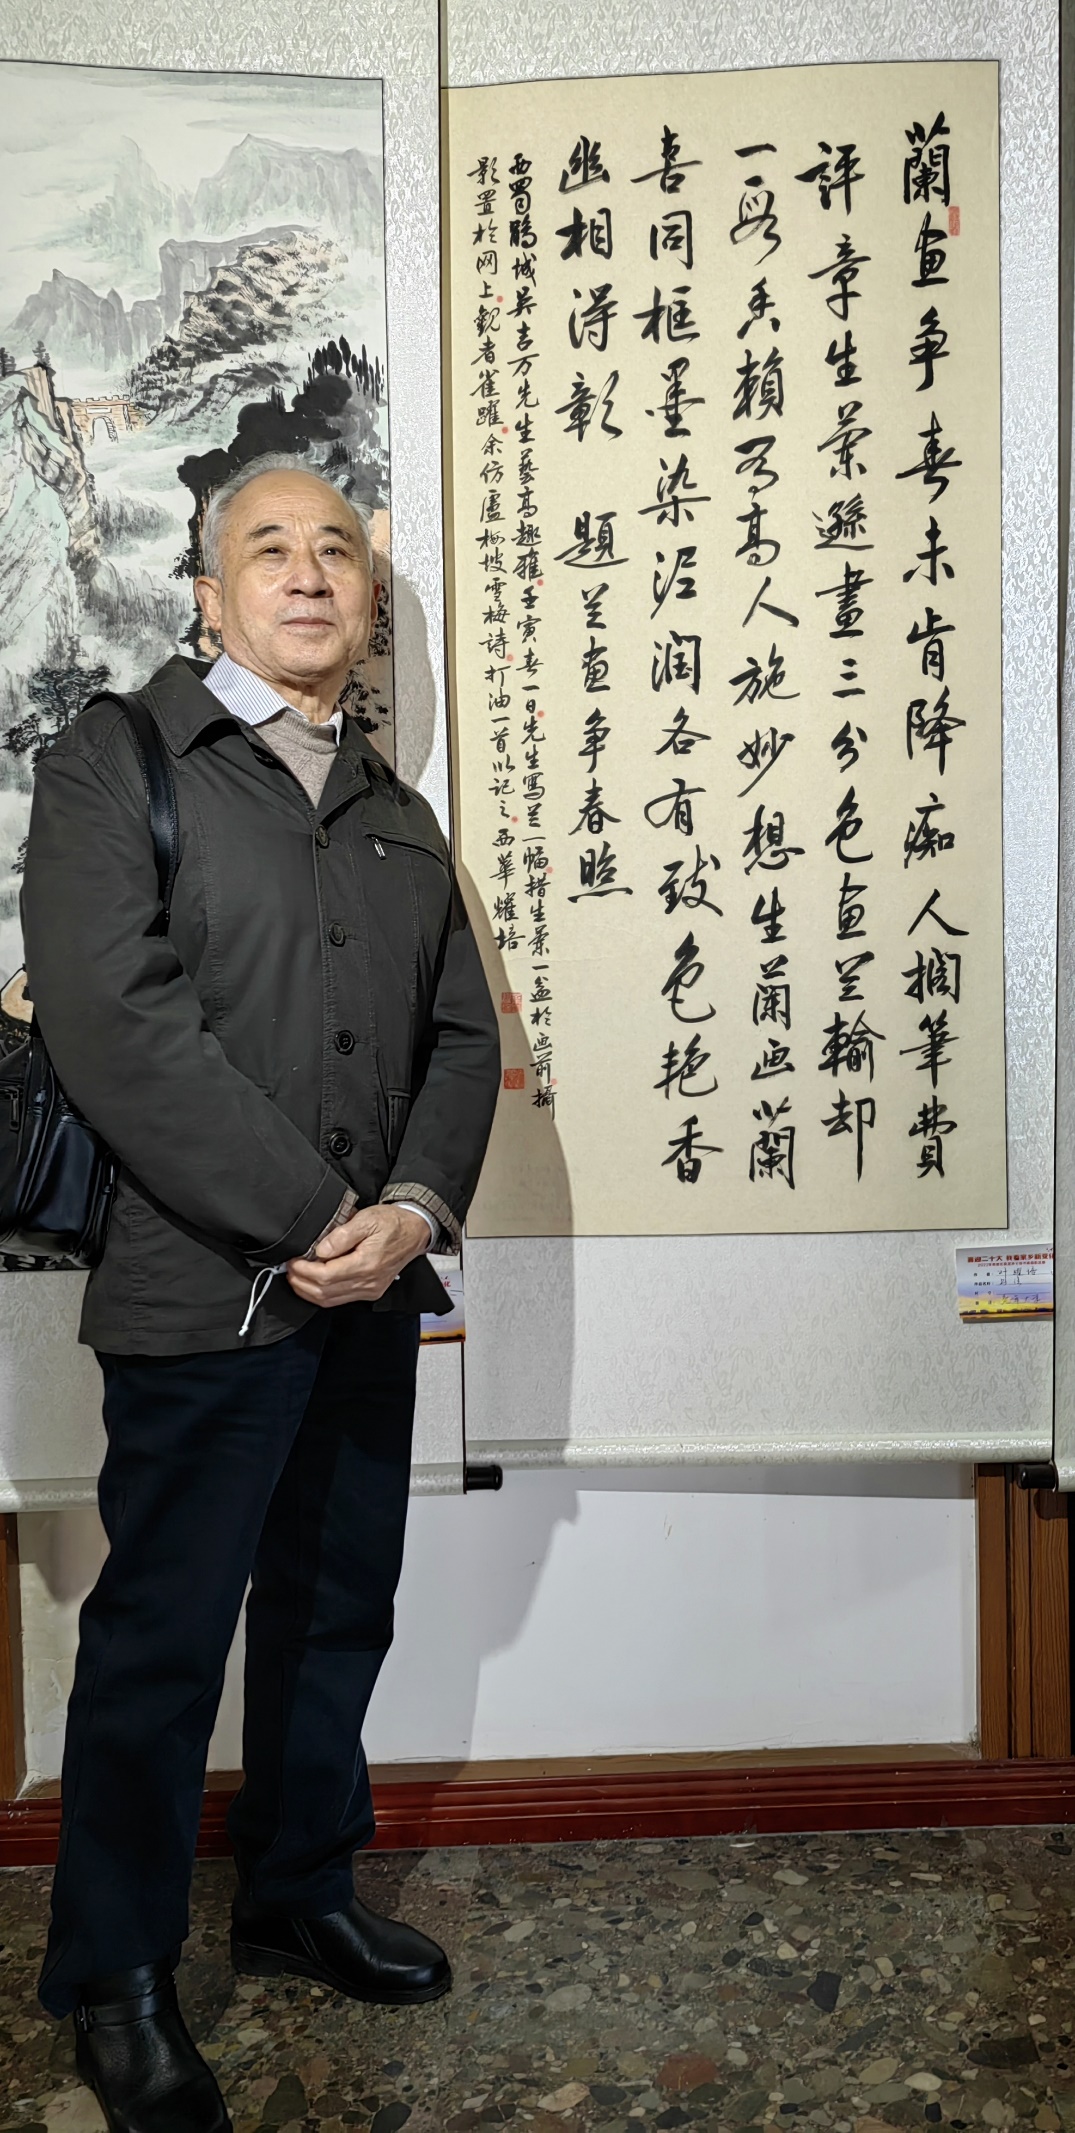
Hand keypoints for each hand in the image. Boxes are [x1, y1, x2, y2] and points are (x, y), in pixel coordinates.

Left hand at [286, 1204, 429, 1307]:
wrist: (415, 1231)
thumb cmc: (392, 1223)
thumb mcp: (366, 1219)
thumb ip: (341, 1235)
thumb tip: (320, 1250)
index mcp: (367, 1264)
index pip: (325, 1276)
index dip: (304, 1270)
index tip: (293, 1260)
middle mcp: (368, 1282)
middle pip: (325, 1292)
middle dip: (301, 1282)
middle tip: (289, 1270)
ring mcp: (370, 1290)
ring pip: (330, 1300)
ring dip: (308, 1291)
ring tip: (296, 1277)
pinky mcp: (370, 1292)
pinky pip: (340, 1299)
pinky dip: (322, 1294)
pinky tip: (312, 1284)